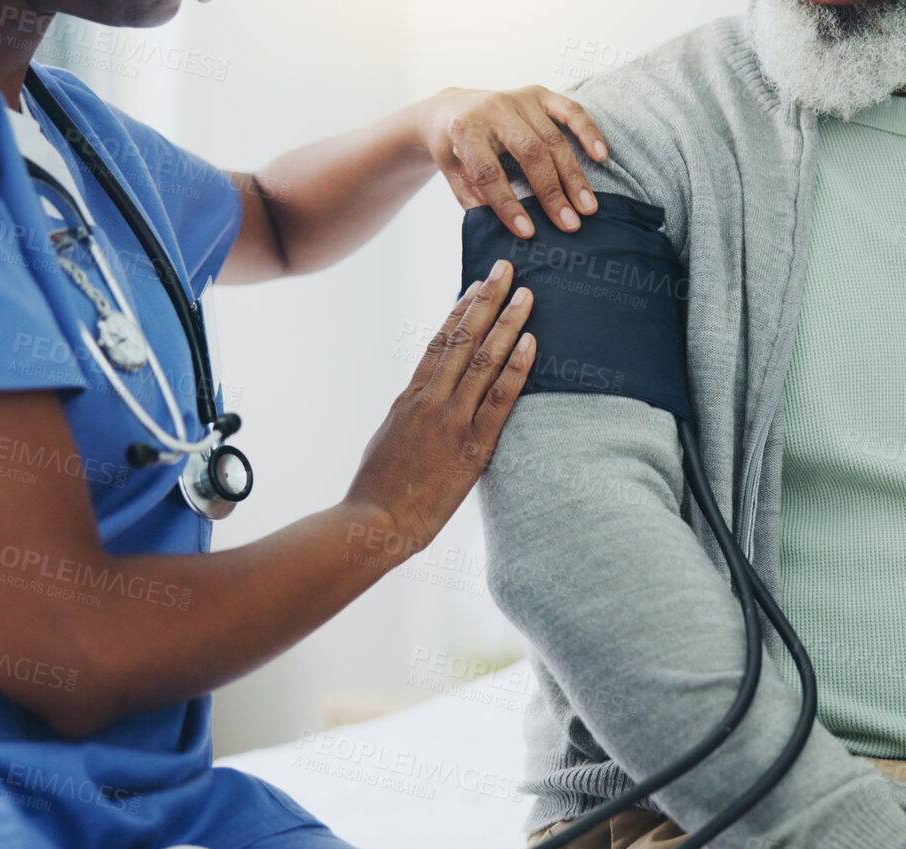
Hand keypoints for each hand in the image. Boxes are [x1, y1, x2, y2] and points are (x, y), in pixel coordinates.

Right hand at [345, 261, 533, 557]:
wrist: (374, 522)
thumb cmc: (376, 492)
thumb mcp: (387, 441)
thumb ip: (407, 417)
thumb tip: (419, 403)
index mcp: (409, 398)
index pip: (438, 343)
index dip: (460, 311)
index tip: (476, 286)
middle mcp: (430, 400)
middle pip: (463, 338)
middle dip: (487, 300)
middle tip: (506, 269)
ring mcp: (450, 420)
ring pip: (483, 360)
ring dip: (507, 323)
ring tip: (527, 294)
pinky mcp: (471, 446)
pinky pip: (499, 400)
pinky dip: (516, 368)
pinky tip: (531, 343)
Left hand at [415, 84, 608, 237]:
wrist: (451, 108)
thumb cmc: (452, 147)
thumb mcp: (451, 171)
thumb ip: (472, 196)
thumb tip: (500, 226)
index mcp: (465, 129)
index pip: (488, 171)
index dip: (507, 204)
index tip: (527, 231)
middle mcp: (494, 109)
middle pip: (530, 152)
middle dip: (552, 191)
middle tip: (569, 224)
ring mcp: (519, 99)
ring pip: (553, 138)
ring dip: (574, 175)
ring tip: (587, 207)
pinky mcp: (538, 93)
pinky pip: (570, 110)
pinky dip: (588, 132)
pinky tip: (601, 156)